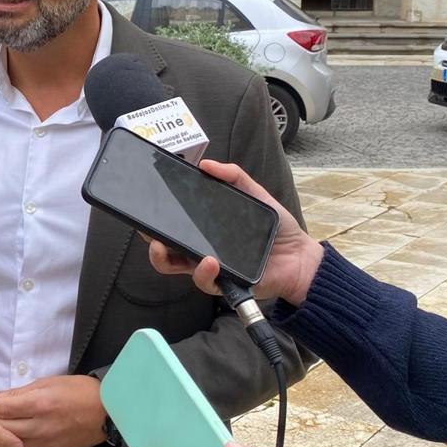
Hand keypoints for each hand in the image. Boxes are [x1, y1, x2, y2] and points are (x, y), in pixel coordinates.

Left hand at [0, 375, 106, 446]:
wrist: (108, 412)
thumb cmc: (79, 390)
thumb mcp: (49, 383)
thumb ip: (20, 392)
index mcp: (39, 404)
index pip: (2, 409)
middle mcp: (40, 426)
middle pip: (3, 429)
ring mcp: (46, 442)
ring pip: (13, 441)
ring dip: (0, 435)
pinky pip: (29, 446)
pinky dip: (17, 441)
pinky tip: (11, 434)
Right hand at [147, 159, 322, 305]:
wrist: (298, 256)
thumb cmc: (275, 228)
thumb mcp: (255, 194)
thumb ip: (234, 176)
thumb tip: (207, 164)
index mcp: (204, 229)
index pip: (173, 225)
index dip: (156, 219)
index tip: (148, 206)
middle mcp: (201, 249)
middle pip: (164, 250)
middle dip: (150, 242)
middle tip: (148, 233)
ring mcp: (210, 267)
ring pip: (175, 267)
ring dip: (163, 257)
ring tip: (163, 247)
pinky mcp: (223, 283)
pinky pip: (204, 281)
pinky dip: (203, 272)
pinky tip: (209, 261)